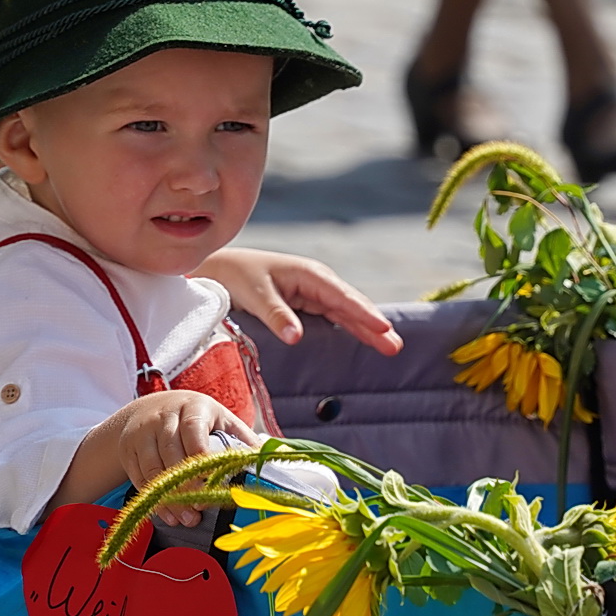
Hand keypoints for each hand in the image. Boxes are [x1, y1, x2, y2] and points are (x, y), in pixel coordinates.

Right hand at [114, 390, 259, 526]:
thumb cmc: (196, 418)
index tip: (214, 485)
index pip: (195, 433)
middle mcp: (164, 417)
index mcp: (193, 408)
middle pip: (172, 455)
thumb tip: (273, 456)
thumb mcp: (221, 420)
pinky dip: (155, 501)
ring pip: (154, 471)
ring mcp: (142, 433)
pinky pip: (140, 480)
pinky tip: (170, 515)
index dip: (203, 461)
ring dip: (171, 499)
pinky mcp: (129, 450)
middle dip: (187, 486)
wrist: (150, 408)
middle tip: (201, 510)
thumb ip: (243, 438)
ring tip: (188, 519)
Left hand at [196, 247, 403, 355]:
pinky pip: (336, 316)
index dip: (364, 314)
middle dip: (375, 324)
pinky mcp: (308, 303)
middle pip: (352, 305)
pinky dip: (353, 327)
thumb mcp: (255, 294)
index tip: (384, 328)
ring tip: (390, 347)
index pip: (343, 298)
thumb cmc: (237, 276)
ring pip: (347, 312)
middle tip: (396, 346)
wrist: (220, 268)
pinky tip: (367, 338)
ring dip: (368, 328)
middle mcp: (317, 282)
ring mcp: (314, 292)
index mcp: (310, 274)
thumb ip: (276, 315)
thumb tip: (296, 337)